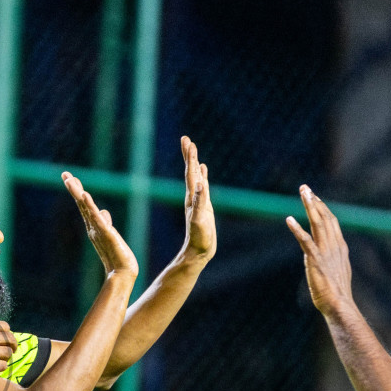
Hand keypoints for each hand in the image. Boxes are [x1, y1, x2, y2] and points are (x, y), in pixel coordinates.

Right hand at [62, 172, 138, 281]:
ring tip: (71, 181)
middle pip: (82, 204)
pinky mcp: (106, 234)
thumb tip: (103, 211)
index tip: (69, 178)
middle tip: (65, 174)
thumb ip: (106, 223)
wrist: (122, 274)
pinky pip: (97, 218)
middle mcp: (93, 227)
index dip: (77, 191)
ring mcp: (98, 230)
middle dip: (74, 188)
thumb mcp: (111, 235)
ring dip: (79, 194)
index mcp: (94, 226)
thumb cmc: (117, 256)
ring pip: (86, 209)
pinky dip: (90, 207)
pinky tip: (85, 196)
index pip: (84, 206)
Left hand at [178, 135, 216, 262]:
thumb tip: (200, 184)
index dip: (189, 157)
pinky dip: (203, 178)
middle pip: (191, 172)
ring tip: (194, 151)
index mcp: (192, 197)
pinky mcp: (204, 206)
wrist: (198, 251)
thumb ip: (200, 202)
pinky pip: (203, 187)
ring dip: (195, 164)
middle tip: (186, 139)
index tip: (187, 141)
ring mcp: (199, 201)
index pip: (190, 173)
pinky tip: (203, 173)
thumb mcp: (199, 220)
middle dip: (189, 155)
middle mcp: (194, 196)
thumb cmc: (199, 238)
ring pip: (196, 178)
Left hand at [286, 185, 354, 318]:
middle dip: (315, 201)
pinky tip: (289, 220)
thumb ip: (328, 259)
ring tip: (303, 194)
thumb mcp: (334, 271)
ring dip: (310, 207)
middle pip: (325, 218)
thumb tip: (317, 255)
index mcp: (339, 247)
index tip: (314, 197)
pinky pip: (306, 241)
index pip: (331, 222)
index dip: (323, 208)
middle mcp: (334, 246)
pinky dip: (297, 229)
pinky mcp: (316, 260)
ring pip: (318, 224)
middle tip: (305, 188)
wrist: (339, 305)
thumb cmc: (335, 293)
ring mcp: (326, 252)